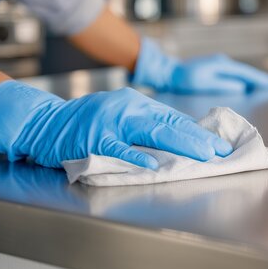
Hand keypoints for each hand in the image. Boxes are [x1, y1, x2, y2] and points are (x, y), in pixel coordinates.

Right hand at [0, 81, 232, 168]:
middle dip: (198, 139)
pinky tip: (153, 165)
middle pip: (170, 124)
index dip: (197, 132)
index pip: (174, 118)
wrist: (46, 121)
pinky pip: (118, 149)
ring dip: (181, 144)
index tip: (217, 144)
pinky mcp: (94, 139)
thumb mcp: (120, 113)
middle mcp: (128, 108)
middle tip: (220, 151)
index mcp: (136, 103)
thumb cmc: (86, 121)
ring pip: (152, 132)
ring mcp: (111, 122)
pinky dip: (135, 156)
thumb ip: (145, 122)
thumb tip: (177, 135)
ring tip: (203, 155)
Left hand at [132, 37, 267, 93]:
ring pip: (240, 72)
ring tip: (262, 85)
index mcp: (222, 65)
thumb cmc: (185, 80)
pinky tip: (244, 84)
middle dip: (258, 79)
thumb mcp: (205, 84)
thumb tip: (242, 87)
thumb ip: (224, 85)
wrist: (169, 72)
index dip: (259, 80)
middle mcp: (222, 62)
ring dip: (251, 79)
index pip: (246, 73)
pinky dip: (242, 79)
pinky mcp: (214, 68)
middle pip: (245, 71)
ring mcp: (218, 64)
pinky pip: (233, 74)